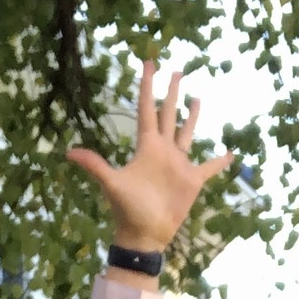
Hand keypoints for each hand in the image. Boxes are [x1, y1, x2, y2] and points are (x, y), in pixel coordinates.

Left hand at [67, 60, 235, 254]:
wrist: (144, 234)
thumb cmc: (127, 209)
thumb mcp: (112, 184)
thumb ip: (95, 165)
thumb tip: (68, 153)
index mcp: (147, 146)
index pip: (147, 109)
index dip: (148, 86)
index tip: (149, 63)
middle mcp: (163, 151)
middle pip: (169, 114)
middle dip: (172, 92)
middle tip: (177, 70)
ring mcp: (178, 164)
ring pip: (186, 133)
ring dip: (192, 117)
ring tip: (197, 98)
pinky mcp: (192, 180)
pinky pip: (209, 167)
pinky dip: (219, 161)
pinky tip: (230, 153)